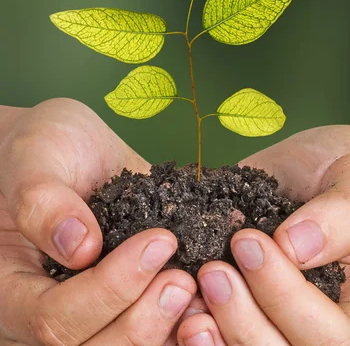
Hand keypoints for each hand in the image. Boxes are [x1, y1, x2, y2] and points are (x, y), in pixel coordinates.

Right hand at [0, 98, 196, 344]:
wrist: (73, 146)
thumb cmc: (44, 146)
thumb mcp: (35, 157)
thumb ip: (43, 200)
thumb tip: (80, 246)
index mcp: (12, 287)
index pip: (53, 318)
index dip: (108, 290)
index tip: (157, 242)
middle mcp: (46, 312)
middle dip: (141, 322)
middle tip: (183, 280)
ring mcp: (87, 311)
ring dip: (164, 331)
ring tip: (197, 290)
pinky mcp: (122, 302)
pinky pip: (148, 332)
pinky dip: (178, 326)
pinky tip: (206, 301)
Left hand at [177, 125, 349, 344]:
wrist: (329, 166)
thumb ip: (344, 214)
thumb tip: (294, 246)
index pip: (334, 338)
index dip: (287, 299)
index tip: (250, 241)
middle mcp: (325, 327)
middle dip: (243, 322)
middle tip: (213, 271)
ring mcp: (283, 320)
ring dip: (216, 332)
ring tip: (190, 290)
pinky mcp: (250, 304)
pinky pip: (224, 335)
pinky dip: (198, 328)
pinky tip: (179, 304)